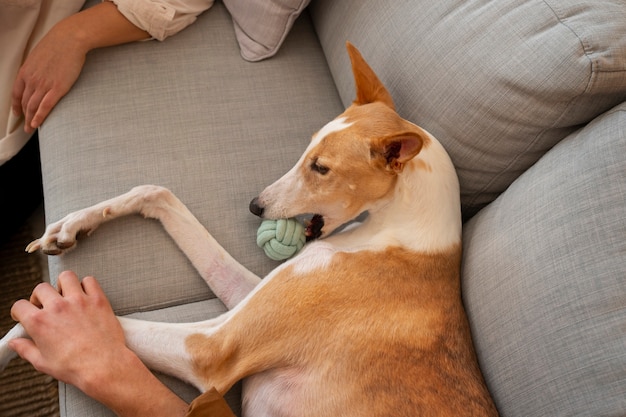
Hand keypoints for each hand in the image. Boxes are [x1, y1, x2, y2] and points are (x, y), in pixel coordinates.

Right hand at [9, 271, 188, 416]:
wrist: (103, 365)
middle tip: (46, 305)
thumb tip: (16, 343)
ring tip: (66, 295)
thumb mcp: (43, 362)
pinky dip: (87, 285)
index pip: (20, 306)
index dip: (20, 311)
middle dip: (40, 296)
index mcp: (40, 322)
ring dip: (63, 285)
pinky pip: (90, 281)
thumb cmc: (75, 366)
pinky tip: (86, 295)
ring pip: (65, 277)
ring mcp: (78, 301)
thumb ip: (26, 349)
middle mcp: (57, 307)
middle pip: (41, 288)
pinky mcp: (97, 299)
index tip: (24, 313)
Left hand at [11, 1, 149, 133]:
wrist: (69, 40)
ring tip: (31, 129)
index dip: (16, 106)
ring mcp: (43, 85)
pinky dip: (40, 117)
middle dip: (24, 116)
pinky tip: (37, 124)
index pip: (16, 93)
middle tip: (26, 126)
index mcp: (25, 71)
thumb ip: (36, 69)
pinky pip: (45, 107)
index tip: (18, 113)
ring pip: (33, 107)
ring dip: (31, 120)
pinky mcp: (57, 89)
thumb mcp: (39, 56)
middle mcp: (31, 80)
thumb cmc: (57, 45)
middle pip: (24, 102)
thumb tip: (38, 75)